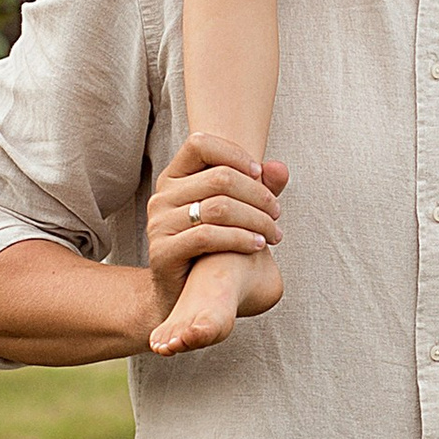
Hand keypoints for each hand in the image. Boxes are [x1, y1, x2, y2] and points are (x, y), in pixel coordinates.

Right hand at [147, 131, 286, 316]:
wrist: (183, 294)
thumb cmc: (212, 248)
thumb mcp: (235, 212)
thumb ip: (257, 187)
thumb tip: (279, 167)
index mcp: (174, 178)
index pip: (200, 144)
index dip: (234, 153)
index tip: (260, 174)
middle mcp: (161, 196)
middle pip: (220, 178)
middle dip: (258, 194)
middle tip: (277, 213)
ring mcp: (159, 223)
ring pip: (218, 207)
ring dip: (256, 219)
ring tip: (274, 233)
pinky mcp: (163, 251)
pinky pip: (208, 236)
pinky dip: (241, 239)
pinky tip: (259, 246)